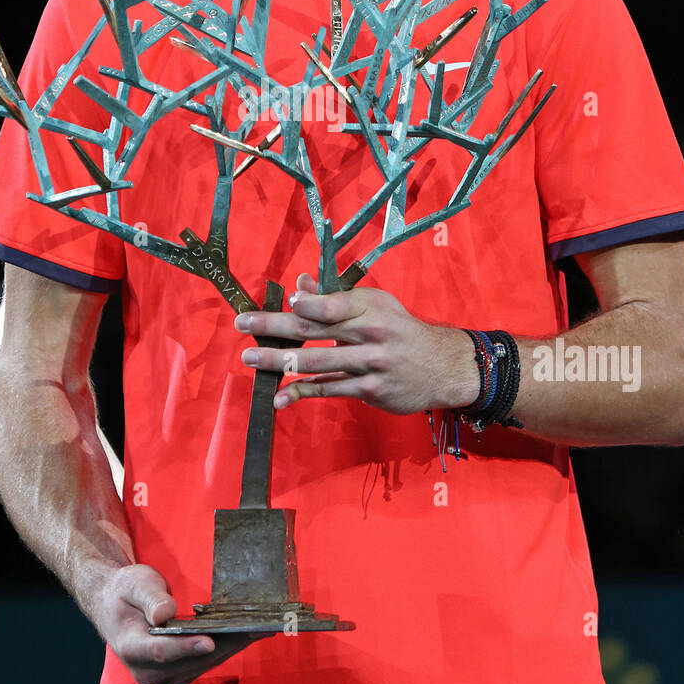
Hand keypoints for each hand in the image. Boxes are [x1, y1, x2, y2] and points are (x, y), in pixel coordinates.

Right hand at [93, 564, 272, 683]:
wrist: (115, 606)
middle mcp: (147, 670)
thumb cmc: (125, 592)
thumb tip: (164, 614)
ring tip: (260, 628)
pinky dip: (226, 648)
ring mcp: (163, 676)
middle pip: (190, 660)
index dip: (185, 647)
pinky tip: (247, 634)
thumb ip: (150, 599)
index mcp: (131, 647)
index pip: (160, 652)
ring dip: (232, 647)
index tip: (209, 641)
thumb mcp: (134, 584)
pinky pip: (205, 663)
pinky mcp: (178, 672)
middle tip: (256, 627)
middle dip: (225, 644)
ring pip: (203, 664)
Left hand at [235, 273, 480, 414]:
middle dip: (273, 327)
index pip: (331, 305)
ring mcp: (369, 364)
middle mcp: (369, 334)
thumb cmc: (400, 329)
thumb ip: (334, 298)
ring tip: (250, 360)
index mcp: (368, 306)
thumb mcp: (375, 305)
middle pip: (314, 331)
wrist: (441, 366)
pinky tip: (280, 398)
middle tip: (241, 324)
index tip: (282, 300)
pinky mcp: (369, 390)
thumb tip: (299, 284)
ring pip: (317, 364)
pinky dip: (302, 393)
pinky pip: (329, 390)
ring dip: (279, 361)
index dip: (306, 304)